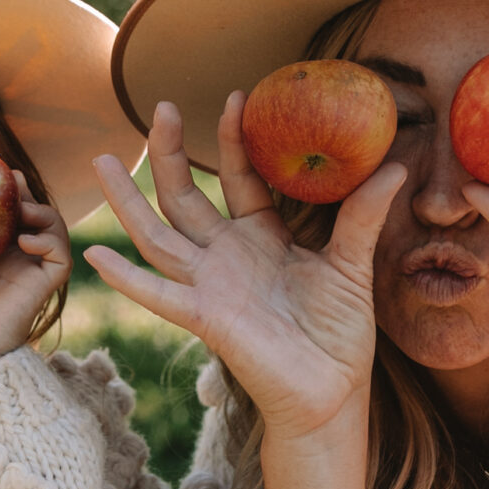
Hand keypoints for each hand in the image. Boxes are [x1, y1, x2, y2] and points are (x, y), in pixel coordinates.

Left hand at [0, 174, 72, 381]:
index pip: (0, 208)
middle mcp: (13, 256)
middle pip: (28, 210)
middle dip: (19, 191)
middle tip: (3, 178)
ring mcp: (30, 270)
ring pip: (51, 225)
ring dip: (39, 209)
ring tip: (16, 208)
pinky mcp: (43, 286)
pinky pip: (60, 254)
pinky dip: (49, 239)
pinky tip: (22, 240)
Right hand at [83, 97, 402, 442]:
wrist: (334, 391)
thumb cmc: (340, 333)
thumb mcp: (353, 265)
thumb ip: (363, 216)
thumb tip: (394, 166)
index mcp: (261, 237)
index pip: (238, 178)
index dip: (234, 140)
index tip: (237, 97)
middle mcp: (226, 256)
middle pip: (184, 196)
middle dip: (169, 153)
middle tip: (163, 107)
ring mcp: (209, 285)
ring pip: (157, 235)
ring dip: (127, 200)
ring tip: (101, 159)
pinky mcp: (205, 317)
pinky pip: (159, 294)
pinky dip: (126, 278)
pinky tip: (95, 255)